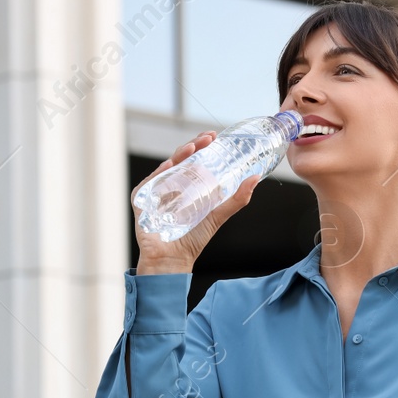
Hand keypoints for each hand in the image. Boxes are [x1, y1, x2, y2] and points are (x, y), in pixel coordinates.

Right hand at [131, 130, 264, 274]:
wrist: (173, 260)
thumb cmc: (192, 240)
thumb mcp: (218, 215)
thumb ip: (237, 199)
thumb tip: (256, 178)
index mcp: (186, 186)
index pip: (193, 160)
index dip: (201, 146)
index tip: (213, 136)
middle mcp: (170, 185)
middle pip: (180, 159)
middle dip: (192, 145)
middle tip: (206, 138)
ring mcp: (155, 192)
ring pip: (166, 167)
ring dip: (179, 155)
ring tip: (192, 147)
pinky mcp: (142, 201)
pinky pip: (149, 184)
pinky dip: (159, 174)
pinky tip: (169, 166)